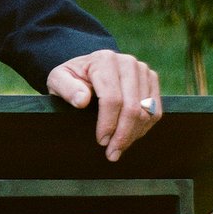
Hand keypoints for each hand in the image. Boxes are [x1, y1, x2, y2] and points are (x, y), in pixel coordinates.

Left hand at [46, 50, 161, 161]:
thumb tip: (82, 101)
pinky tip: (129, 137)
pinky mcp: (152, 80)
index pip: (112, 99)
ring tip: (119, 148)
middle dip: (123, 134)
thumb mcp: (58, 80)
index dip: (108, 123)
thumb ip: (66, 88)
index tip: (101, 141)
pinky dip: (144, 127)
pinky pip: (154, 110)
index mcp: (104, 60)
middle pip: (132, 107)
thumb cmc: (70, 77)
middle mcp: (128, 63)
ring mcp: (143, 70)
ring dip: (134, 134)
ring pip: (146, 111)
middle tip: (112, 154)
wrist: (86, 68)